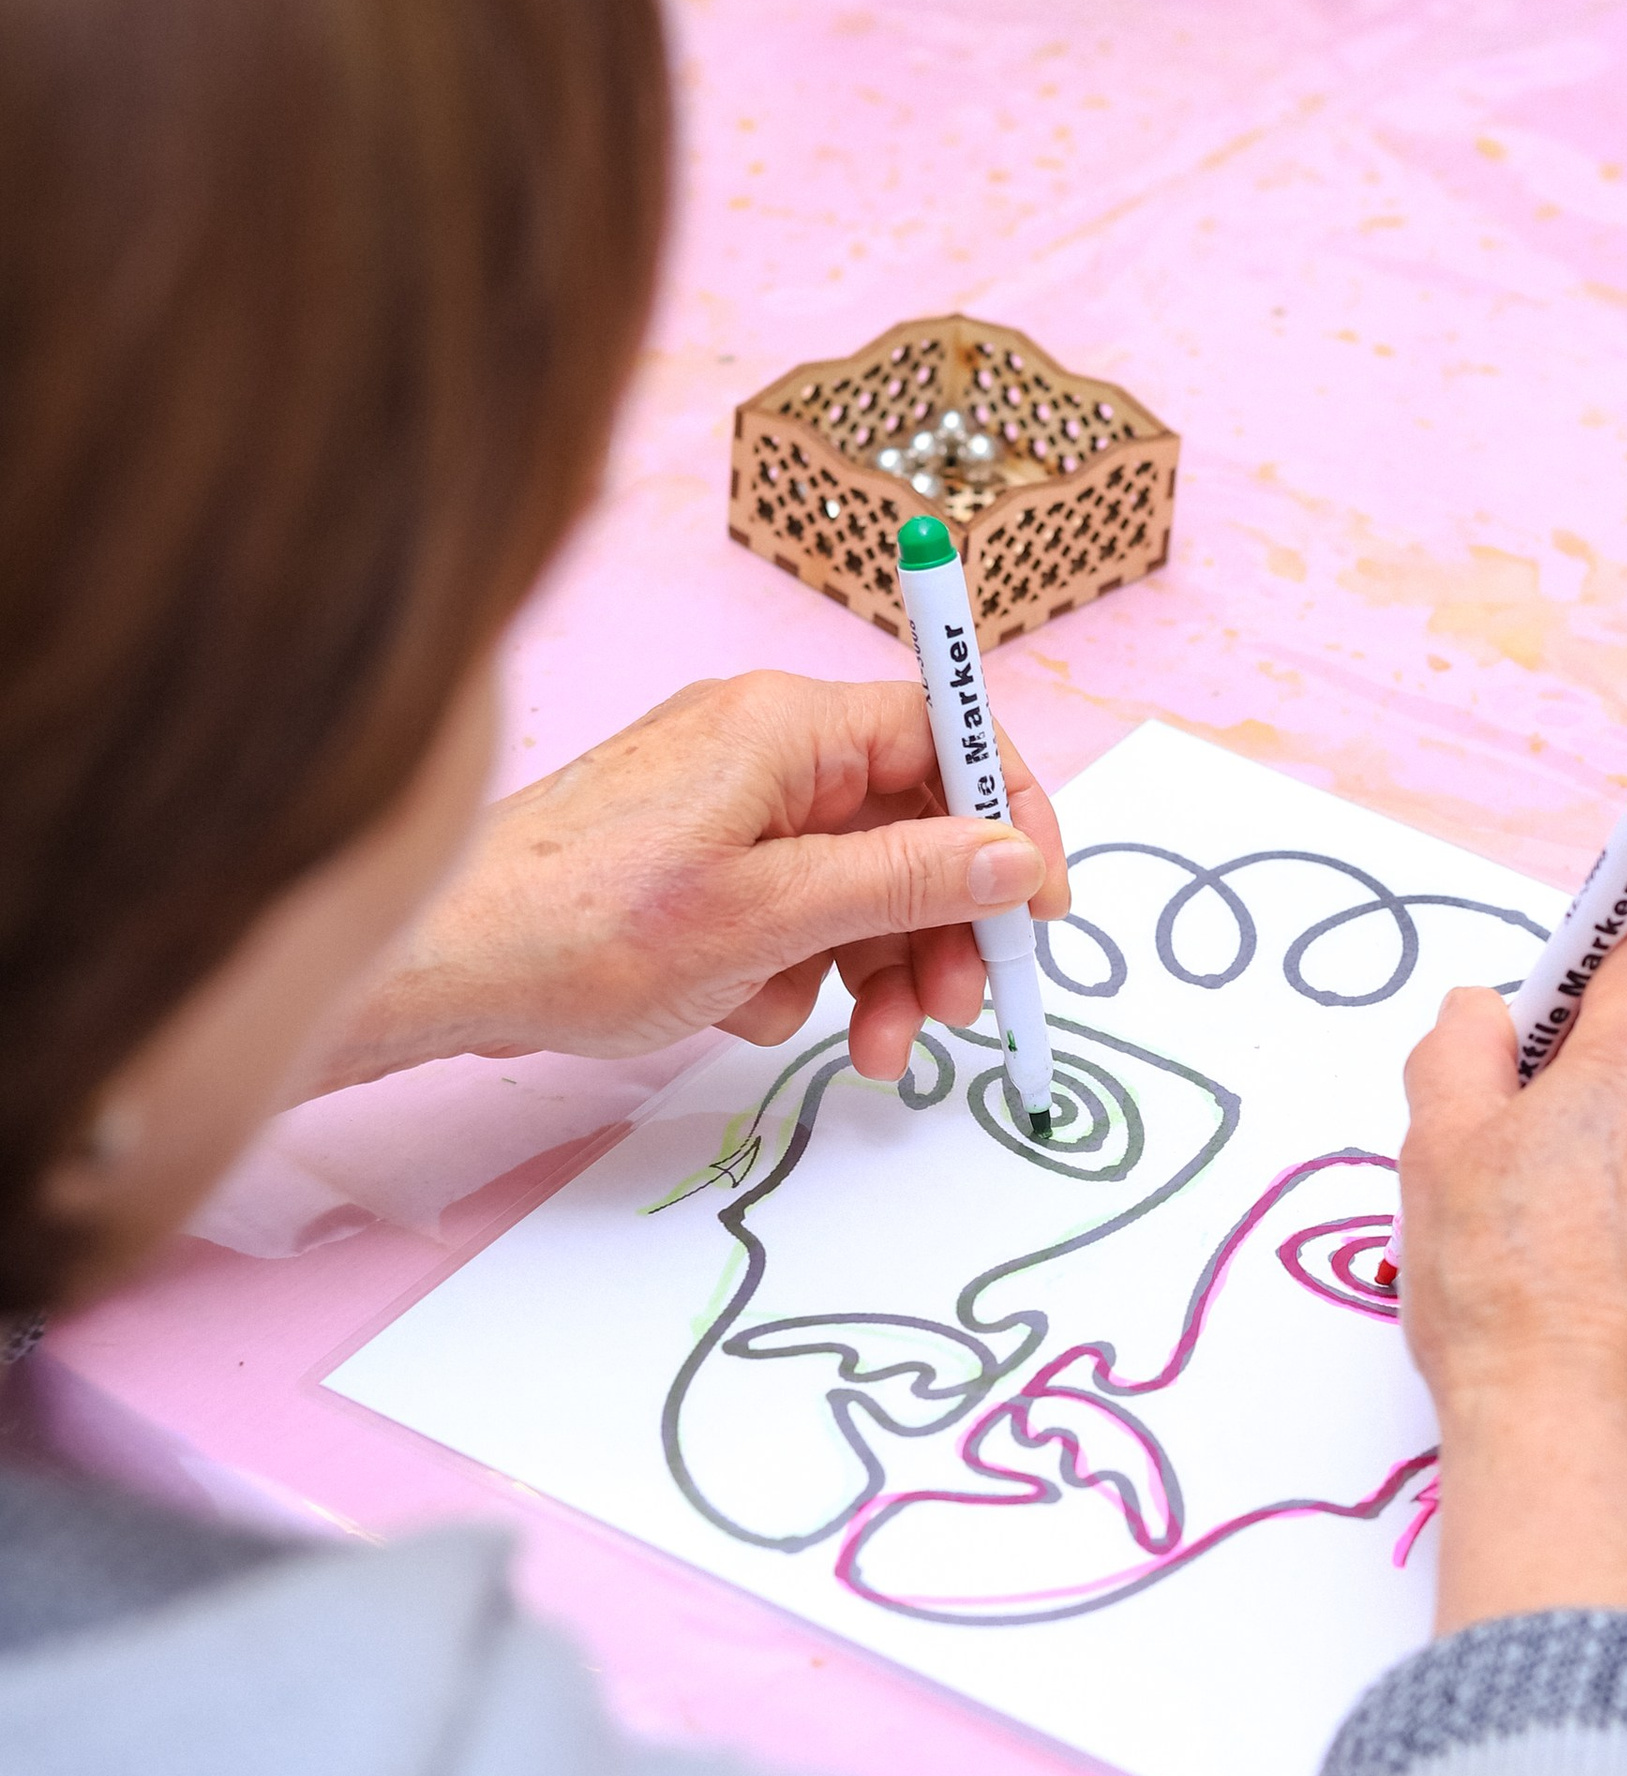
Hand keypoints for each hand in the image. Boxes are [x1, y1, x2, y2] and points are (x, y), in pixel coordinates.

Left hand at [309, 671, 1068, 1097]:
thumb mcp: (774, 916)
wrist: (439, 968)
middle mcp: (761, 749)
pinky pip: (792, 910)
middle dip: (944, 923)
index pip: (945, 735)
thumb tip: (1012, 859)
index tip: (1039, 908)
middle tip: (958, 1010)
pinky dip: (799, 970)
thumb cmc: (579, 927)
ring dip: (882, 968)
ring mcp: (725, 807)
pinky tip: (755, 1014)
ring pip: (856, 880)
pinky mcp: (694, 864)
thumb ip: (908, 882)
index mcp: (786, 725)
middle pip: (910, 820)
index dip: (1009, 817)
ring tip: (875, 1050)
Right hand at [1397, 928, 1626, 1646]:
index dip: (1567, 993)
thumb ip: (1459, 1043)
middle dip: (1603, 1071)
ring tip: (1575, 1230)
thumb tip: (1485, 1015)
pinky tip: (1622, 1273)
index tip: (1528, 1047)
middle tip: (1529, 1153)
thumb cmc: (1514, 1298)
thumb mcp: (1438, 1143)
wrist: (1598, 1443)